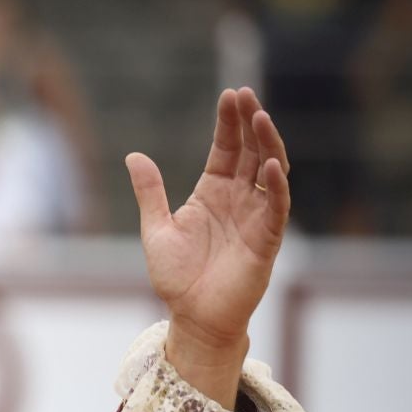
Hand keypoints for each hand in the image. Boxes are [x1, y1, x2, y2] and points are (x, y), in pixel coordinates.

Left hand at [125, 87, 291, 405]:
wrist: (192, 316)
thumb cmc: (177, 276)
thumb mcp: (156, 228)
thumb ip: (150, 192)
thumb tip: (134, 155)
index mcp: (213, 192)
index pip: (226, 148)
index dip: (228, 123)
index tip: (229, 95)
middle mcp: (239, 199)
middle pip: (250, 152)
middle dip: (249, 123)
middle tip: (245, 95)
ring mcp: (256, 217)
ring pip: (270, 172)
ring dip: (268, 145)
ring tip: (259, 118)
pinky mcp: (267, 239)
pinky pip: (277, 207)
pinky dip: (275, 186)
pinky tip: (268, 165)